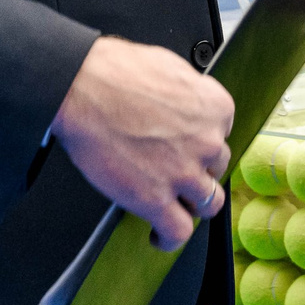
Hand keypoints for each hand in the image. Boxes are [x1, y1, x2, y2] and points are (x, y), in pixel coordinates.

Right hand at [50, 36, 233, 249]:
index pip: (223, 133)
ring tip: (175, 204)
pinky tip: (160, 235)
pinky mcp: (155, 199)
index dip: (202, 140)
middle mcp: (207, 142)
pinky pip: (178, 231)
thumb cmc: (114, 72)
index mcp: (214, 107)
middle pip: (216, 167)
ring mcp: (184, 174)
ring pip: (208, 203)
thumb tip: (184, 102)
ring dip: (192, 204)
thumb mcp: (169, 66)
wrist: (81, 87)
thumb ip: (188, 93)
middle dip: (197, 169)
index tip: (188, 144)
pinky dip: (170, 238)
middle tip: (175, 168)